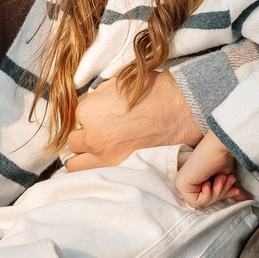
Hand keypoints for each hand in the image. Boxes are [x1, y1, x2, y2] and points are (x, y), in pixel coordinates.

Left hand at [62, 72, 203, 171]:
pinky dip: (101, 170)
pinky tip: (113, 161)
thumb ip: (98, 96)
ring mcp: (106, 158)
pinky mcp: (122, 171)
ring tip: (104, 152)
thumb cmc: (157, 92)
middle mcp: (92, 137)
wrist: (183, 109)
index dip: (92, 117)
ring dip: (86, 158)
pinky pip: (98, 175)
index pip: (78, 118)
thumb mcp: (120, 82)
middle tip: (103, 135)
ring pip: (76, 165)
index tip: (105, 117)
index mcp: (88, 112)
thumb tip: (92, 103)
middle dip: (85, 138)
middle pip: (75, 143)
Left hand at [173, 136, 241, 207]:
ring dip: (217, 192)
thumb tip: (246, 198)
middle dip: (221, 193)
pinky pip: (196, 202)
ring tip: (221, 177)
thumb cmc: (224, 158)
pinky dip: (208, 194)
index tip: (235, 189)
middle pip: (206, 202)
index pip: (208, 199)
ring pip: (201, 203)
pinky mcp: (181, 184)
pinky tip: (210, 181)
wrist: (221, 146)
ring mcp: (182, 183)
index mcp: (195, 180)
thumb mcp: (228, 179)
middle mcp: (186, 181)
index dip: (223, 195)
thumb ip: (231, 191)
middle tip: (226, 179)